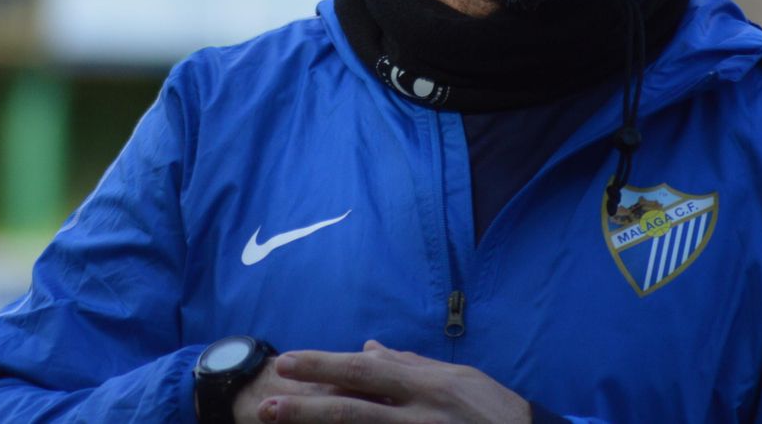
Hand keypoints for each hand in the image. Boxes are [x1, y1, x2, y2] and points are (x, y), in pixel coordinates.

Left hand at [250, 340, 531, 422]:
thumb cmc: (494, 412)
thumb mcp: (459, 379)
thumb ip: (411, 365)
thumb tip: (368, 346)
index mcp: (427, 385)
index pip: (366, 370)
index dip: (323, 365)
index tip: (286, 364)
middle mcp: (421, 414)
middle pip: (354, 408)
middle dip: (307, 406)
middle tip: (267, 403)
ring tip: (279, 423)